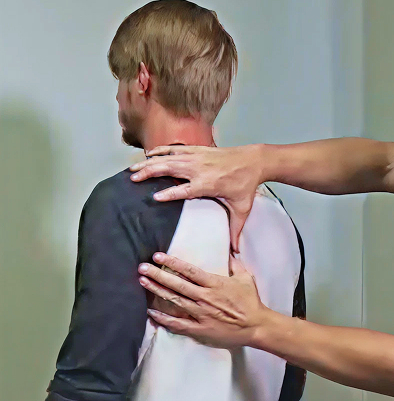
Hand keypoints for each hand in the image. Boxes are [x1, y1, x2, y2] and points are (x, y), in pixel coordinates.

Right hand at [129, 144, 264, 251]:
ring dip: (149, 162)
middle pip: (169, 169)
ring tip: (133, 168)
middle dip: (150, 173)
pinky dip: (161, 151)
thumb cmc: (246, 185)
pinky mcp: (198, 150)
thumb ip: (235, 230)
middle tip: (134, 180)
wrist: (254, 161)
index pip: (184, 190)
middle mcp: (199, 169)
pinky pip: (175, 149)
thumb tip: (235, 251)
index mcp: (208, 184)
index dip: (169, 193)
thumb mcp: (242, 209)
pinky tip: (148, 154)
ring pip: (168, 158)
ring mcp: (197, 157)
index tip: (155, 197)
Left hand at [138, 254, 267, 347]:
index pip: (189, 271)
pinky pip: (178, 324)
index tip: (158, 256)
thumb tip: (230, 252)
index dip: (173, 263)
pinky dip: (164, 319)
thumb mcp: (246, 278)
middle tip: (142, 267)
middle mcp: (205, 298)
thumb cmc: (251, 302)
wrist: (256, 326)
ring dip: (157, 291)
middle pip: (177, 284)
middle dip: (158, 275)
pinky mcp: (200, 329)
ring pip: (175, 301)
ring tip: (143, 282)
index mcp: (215, 284)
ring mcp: (201, 314)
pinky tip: (151, 313)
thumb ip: (235, 264)